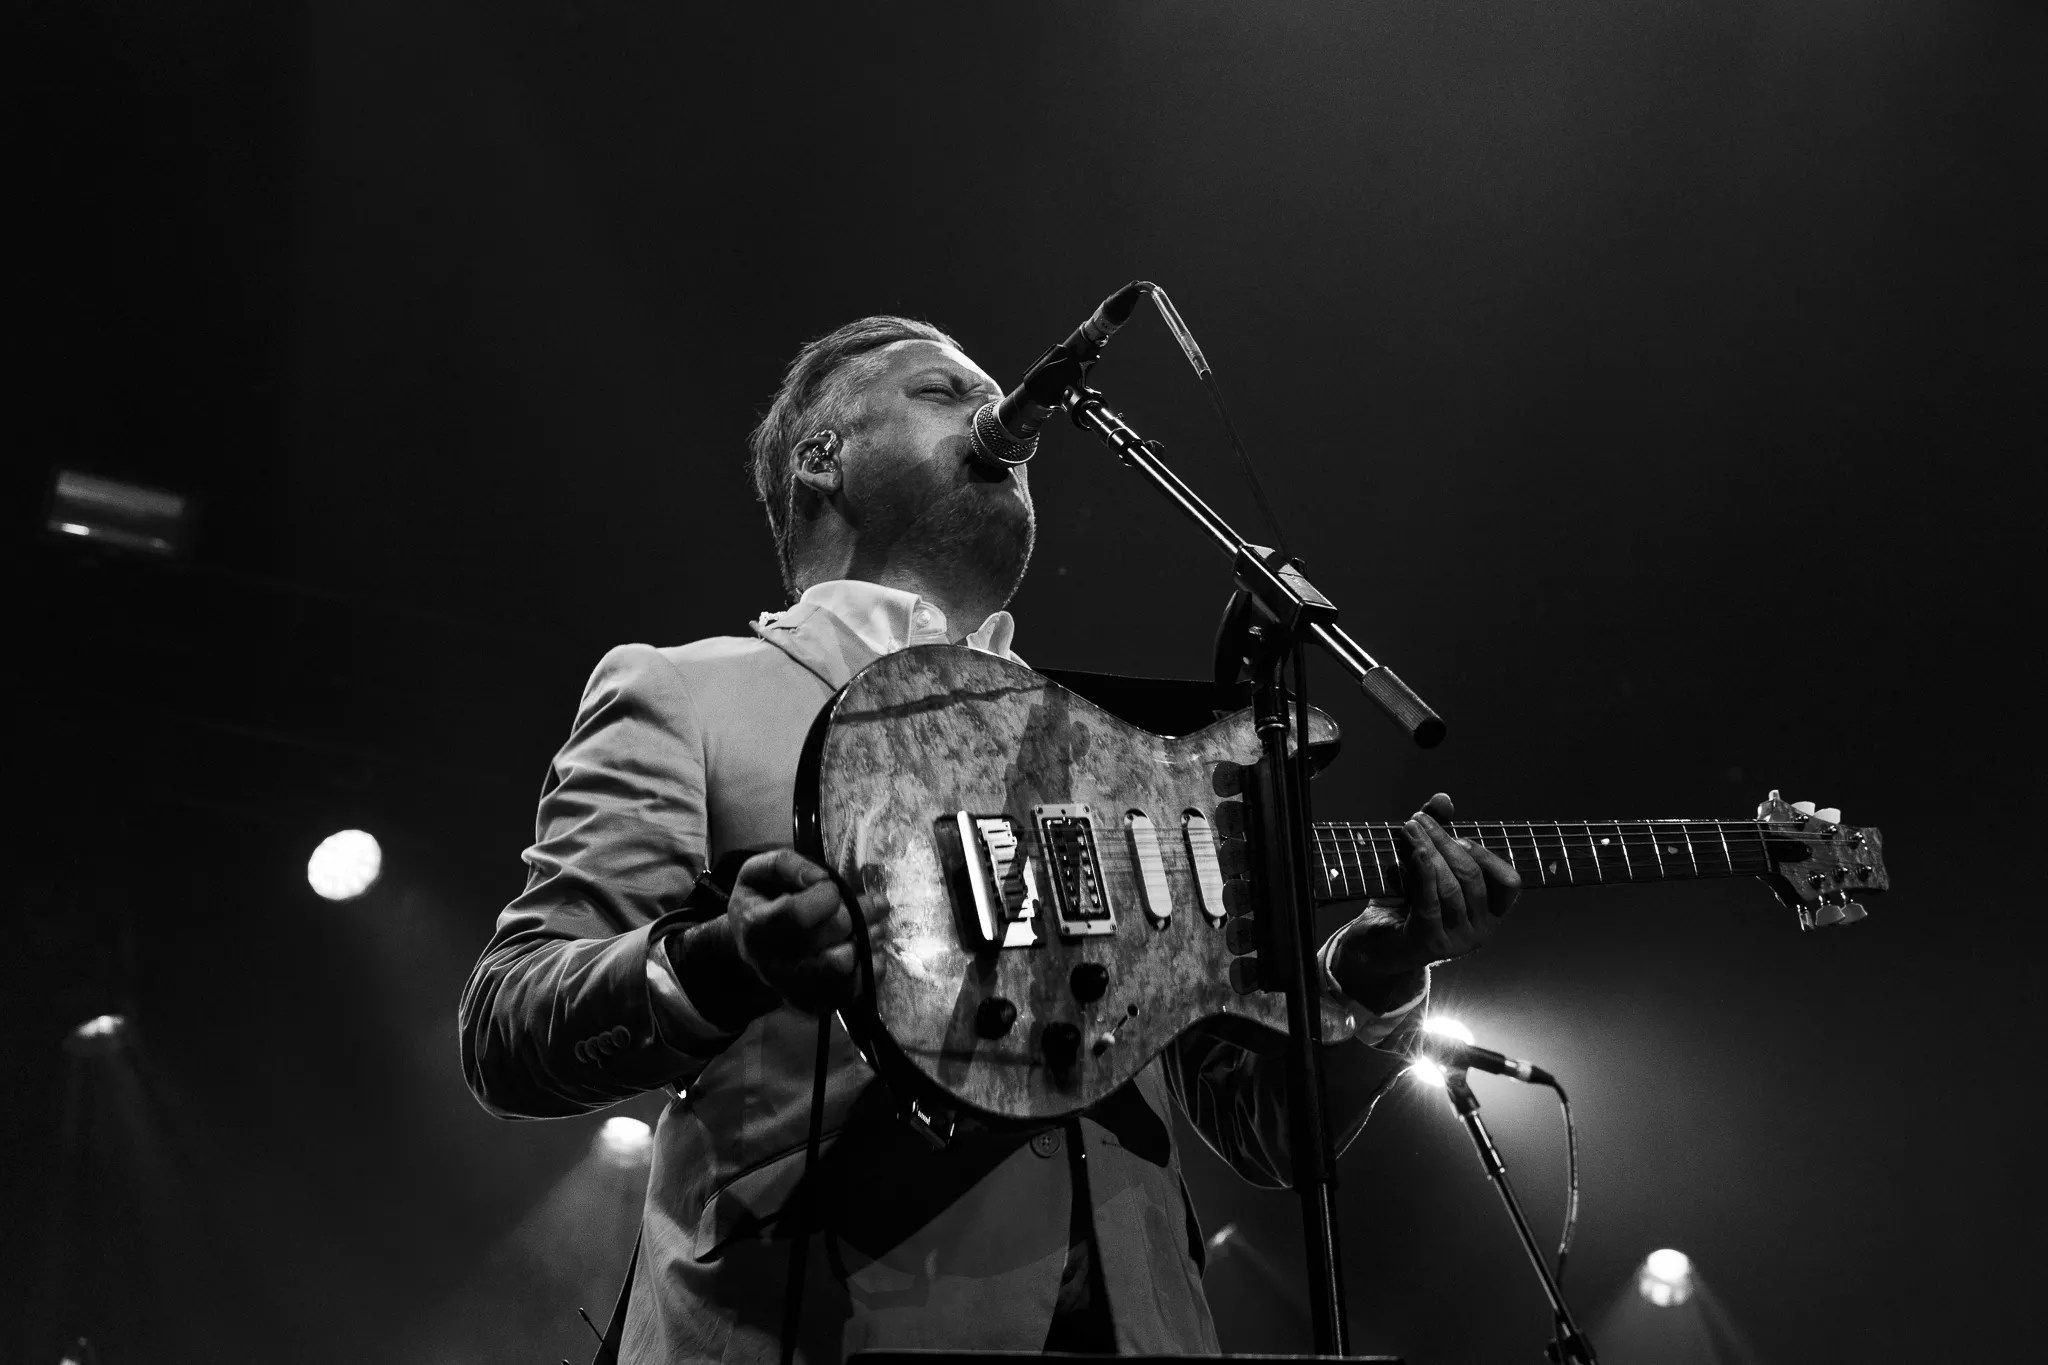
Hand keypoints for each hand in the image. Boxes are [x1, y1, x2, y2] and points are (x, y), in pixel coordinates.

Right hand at [726, 848, 864, 1014]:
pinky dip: (871, 965)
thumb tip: (821, 878)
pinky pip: (855, 989)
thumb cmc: (761, 904)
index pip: (799, 914)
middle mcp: (772, 964)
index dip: (827, 895)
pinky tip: (868, 948)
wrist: (752, 949)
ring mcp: (794, 988)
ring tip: (875, 924)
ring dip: (869, 938)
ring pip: (845, 965)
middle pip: (831, 934)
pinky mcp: (816, 1004)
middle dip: (858, 911)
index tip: (830, 888)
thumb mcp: (758, 872)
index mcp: (755, 928)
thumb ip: (785, 864)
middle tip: (870, 902)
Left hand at [1330, 792, 1521, 1007]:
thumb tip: (1444, 799)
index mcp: (1491, 913)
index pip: (1509, 882)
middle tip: (1417, 820)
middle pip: (1472, 876)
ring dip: (1428, 851)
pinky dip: (1423, 872)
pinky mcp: (1430, 944)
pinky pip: (1431, 901)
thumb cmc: (1405, 903)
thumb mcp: (1425, 865)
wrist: (1375, 946)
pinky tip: (1414, 851)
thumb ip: (1438, 832)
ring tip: (1407, 829)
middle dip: (1445, 842)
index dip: (1486, 855)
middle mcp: (1482, 931)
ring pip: (1450, 887)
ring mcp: (1458, 941)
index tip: (1458, 836)